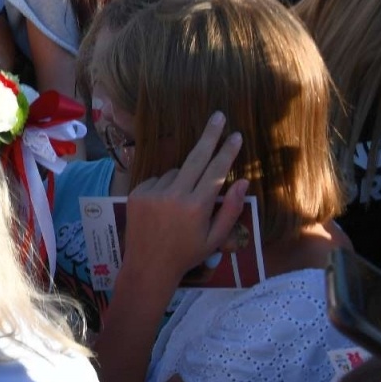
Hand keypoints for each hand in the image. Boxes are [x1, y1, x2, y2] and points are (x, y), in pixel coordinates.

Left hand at [120, 113, 249, 286]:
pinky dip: (165, 187)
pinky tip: (164, 207)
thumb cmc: (187, 254)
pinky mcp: (137, 193)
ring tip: (179, 207)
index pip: (216, 171)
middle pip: (196, 157)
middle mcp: (174, 195)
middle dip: (209, 135)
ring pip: (176, 172)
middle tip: (218, 116)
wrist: (148, 266)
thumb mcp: (215, 238)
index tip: (236, 135)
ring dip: (183, 179)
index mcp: (196, 207)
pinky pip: (157, 180)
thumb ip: (230, 209)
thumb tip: (244, 181)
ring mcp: (153, 193)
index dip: (227, 151)